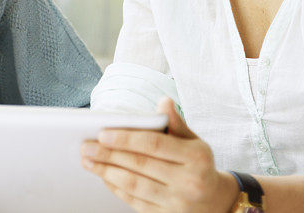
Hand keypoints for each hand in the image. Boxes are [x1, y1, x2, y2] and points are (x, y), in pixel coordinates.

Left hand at [81, 98, 238, 212]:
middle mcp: (188, 181)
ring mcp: (177, 203)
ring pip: (134, 185)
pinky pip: (135, 201)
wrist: (216, 202)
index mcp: (196, 157)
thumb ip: (176, 123)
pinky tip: (103, 176)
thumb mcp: (195, 142)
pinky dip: (116, 188)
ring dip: (106, 172)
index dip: (126, 138)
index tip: (102, 133)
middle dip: (108, 154)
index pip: (154, 144)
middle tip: (86, 146)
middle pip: (139, 165)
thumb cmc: (199, 165)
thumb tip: (163, 102)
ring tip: (88, 161)